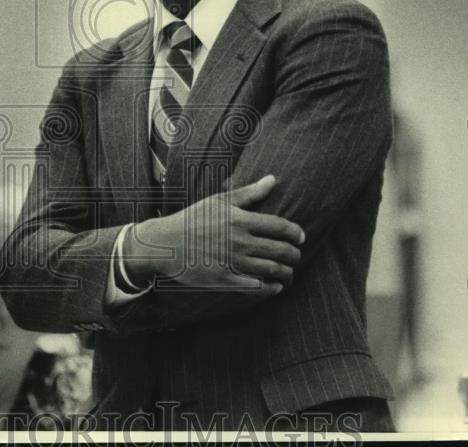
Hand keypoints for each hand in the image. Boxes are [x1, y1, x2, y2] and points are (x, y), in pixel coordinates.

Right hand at [122, 175, 303, 293]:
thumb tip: (273, 179)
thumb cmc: (194, 219)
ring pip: (271, 270)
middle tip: (297, 256)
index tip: (301, 237)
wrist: (166, 242)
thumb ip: (249, 193)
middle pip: (280, 250)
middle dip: (295, 255)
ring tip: (290, 273)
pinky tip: (275, 286)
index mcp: (240, 220)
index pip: (279, 227)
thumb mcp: (219, 201)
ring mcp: (232, 261)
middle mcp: (239, 241)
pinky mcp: (224, 279)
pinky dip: (270, 288)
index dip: (296, 233)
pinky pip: (255, 287)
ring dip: (287, 273)